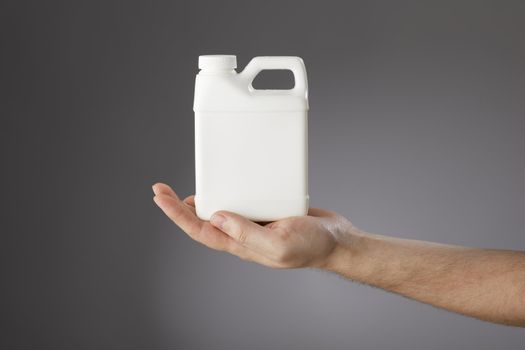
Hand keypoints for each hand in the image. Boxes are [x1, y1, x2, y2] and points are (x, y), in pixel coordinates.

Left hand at [152, 183, 355, 268]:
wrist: (335, 240)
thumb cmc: (312, 246)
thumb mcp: (279, 244)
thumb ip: (247, 234)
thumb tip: (217, 218)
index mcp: (242, 245)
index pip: (200, 231)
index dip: (177, 215)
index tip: (161, 197)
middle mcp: (242, 235)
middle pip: (203, 221)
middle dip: (179, 207)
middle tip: (162, 189)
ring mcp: (253, 224)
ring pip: (219, 212)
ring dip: (200, 200)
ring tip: (185, 189)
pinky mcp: (264, 212)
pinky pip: (240, 201)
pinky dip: (227, 191)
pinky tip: (227, 182)